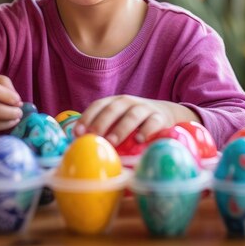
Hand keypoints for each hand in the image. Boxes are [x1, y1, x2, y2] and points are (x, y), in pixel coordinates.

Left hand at [74, 95, 195, 146]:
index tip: (78, 132)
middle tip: (93, 137)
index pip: (99, 105)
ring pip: (132, 115)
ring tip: (112, 141)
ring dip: (121, 128)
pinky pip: (153, 122)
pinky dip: (146, 130)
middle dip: (101, 123)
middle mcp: (129, 102)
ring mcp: (145, 108)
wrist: (167, 113)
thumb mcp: (119, 119)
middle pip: (113, 108)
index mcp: (115, 101)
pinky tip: (139, 140)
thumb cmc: (135, 121)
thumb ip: (103, 128)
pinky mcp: (160, 118)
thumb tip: (79, 144)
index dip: (87, 117)